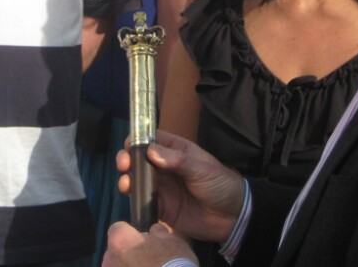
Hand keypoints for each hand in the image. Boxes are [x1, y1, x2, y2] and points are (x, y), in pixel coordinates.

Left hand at [103, 222, 195, 266]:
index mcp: (120, 240)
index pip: (118, 229)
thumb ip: (157, 232)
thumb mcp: (172, 240)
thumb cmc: (172, 264)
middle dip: (127, 254)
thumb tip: (153, 232)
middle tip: (146, 261)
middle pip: (114, 251)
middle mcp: (109, 259)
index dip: (131, 233)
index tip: (142, 241)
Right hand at [117, 130, 244, 242]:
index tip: (128, 146)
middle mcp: (165, 167)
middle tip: (124, 165)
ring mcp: (162, 188)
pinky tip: (132, 200)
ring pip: (137, 181)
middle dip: (127, 160)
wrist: (233, 217)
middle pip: (139, 160)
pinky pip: (143, 202)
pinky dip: (134, 201)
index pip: (151, 140)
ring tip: (126, 184)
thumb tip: (151, 151)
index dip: (137, 140)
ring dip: (127, 180)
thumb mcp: (203, 169)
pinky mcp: (161, 208)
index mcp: (175, 151)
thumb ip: (178, 161)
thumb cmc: (221, 185)